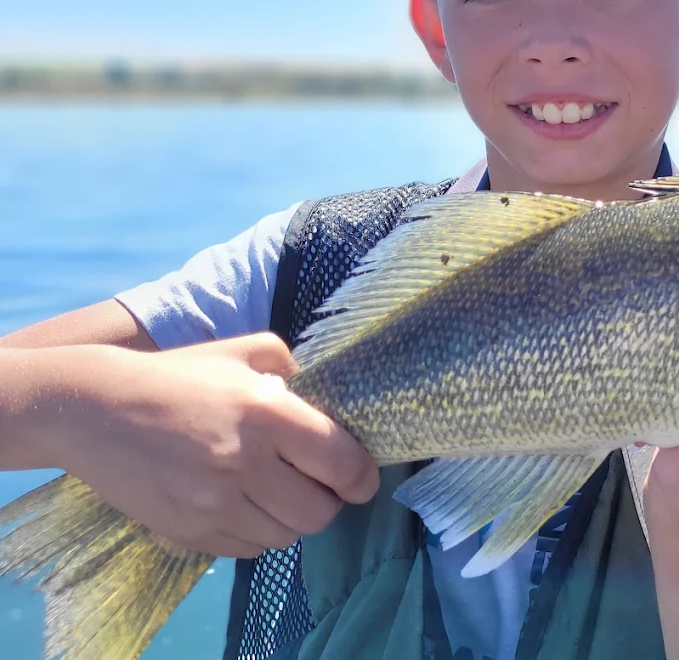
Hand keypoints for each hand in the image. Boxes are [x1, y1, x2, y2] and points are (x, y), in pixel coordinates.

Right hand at [38, 333, 378, 557]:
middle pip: (319, 513)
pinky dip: (257, 532)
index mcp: (266, 413)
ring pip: (285, 537)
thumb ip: (294, 368)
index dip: (363, 477)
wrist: (94, 410)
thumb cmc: (178, 376)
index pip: (341, 463)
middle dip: (329, 501)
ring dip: (292, 518)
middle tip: (318, 484)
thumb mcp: (244, 351)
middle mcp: (243, 464)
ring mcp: (213, 505)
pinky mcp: (188, 533)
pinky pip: (247, 549)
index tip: (362, 477)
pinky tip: (245, 504)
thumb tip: (328, 401)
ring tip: (278, 492)